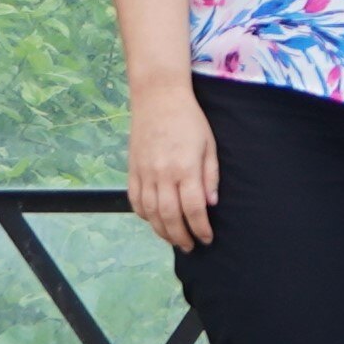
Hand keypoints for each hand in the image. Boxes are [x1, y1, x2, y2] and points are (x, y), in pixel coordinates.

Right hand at [123, 88, 217, 251]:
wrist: (158, 97)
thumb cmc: (189, 119)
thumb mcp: (209, 144)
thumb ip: (210, 176)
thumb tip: (211, 203)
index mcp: (185, 168)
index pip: (193, 208)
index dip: (201, 228)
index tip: (207, 238)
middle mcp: (162, 174)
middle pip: (170, 216)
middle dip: (181, 236)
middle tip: (190, 246)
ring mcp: (144, 173)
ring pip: (150, 213)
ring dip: (162, 231)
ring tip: (174, 239)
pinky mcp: (132, 169)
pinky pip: (135, 200)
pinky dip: (144, 215)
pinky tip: (154, 221)